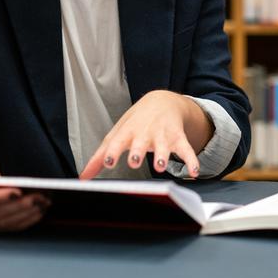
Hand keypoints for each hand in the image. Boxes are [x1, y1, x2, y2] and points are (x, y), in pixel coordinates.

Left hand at [80, 90, 211, 179]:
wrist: (163, 101)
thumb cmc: (136, 122)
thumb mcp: (117, 134)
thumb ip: (100, 156)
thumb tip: (83, 176)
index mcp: (128, 132)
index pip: (118, 141)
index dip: (113, 152)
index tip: (109, 162)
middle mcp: (145, 133)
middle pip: (141, 142)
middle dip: (138, 151)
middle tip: (135, 161)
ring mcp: (163, 135)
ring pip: (164, 145)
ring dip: (163, 155)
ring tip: (161, 166)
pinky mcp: (178, 138)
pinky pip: (186, 149)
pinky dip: (192, 160)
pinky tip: (194, 172)